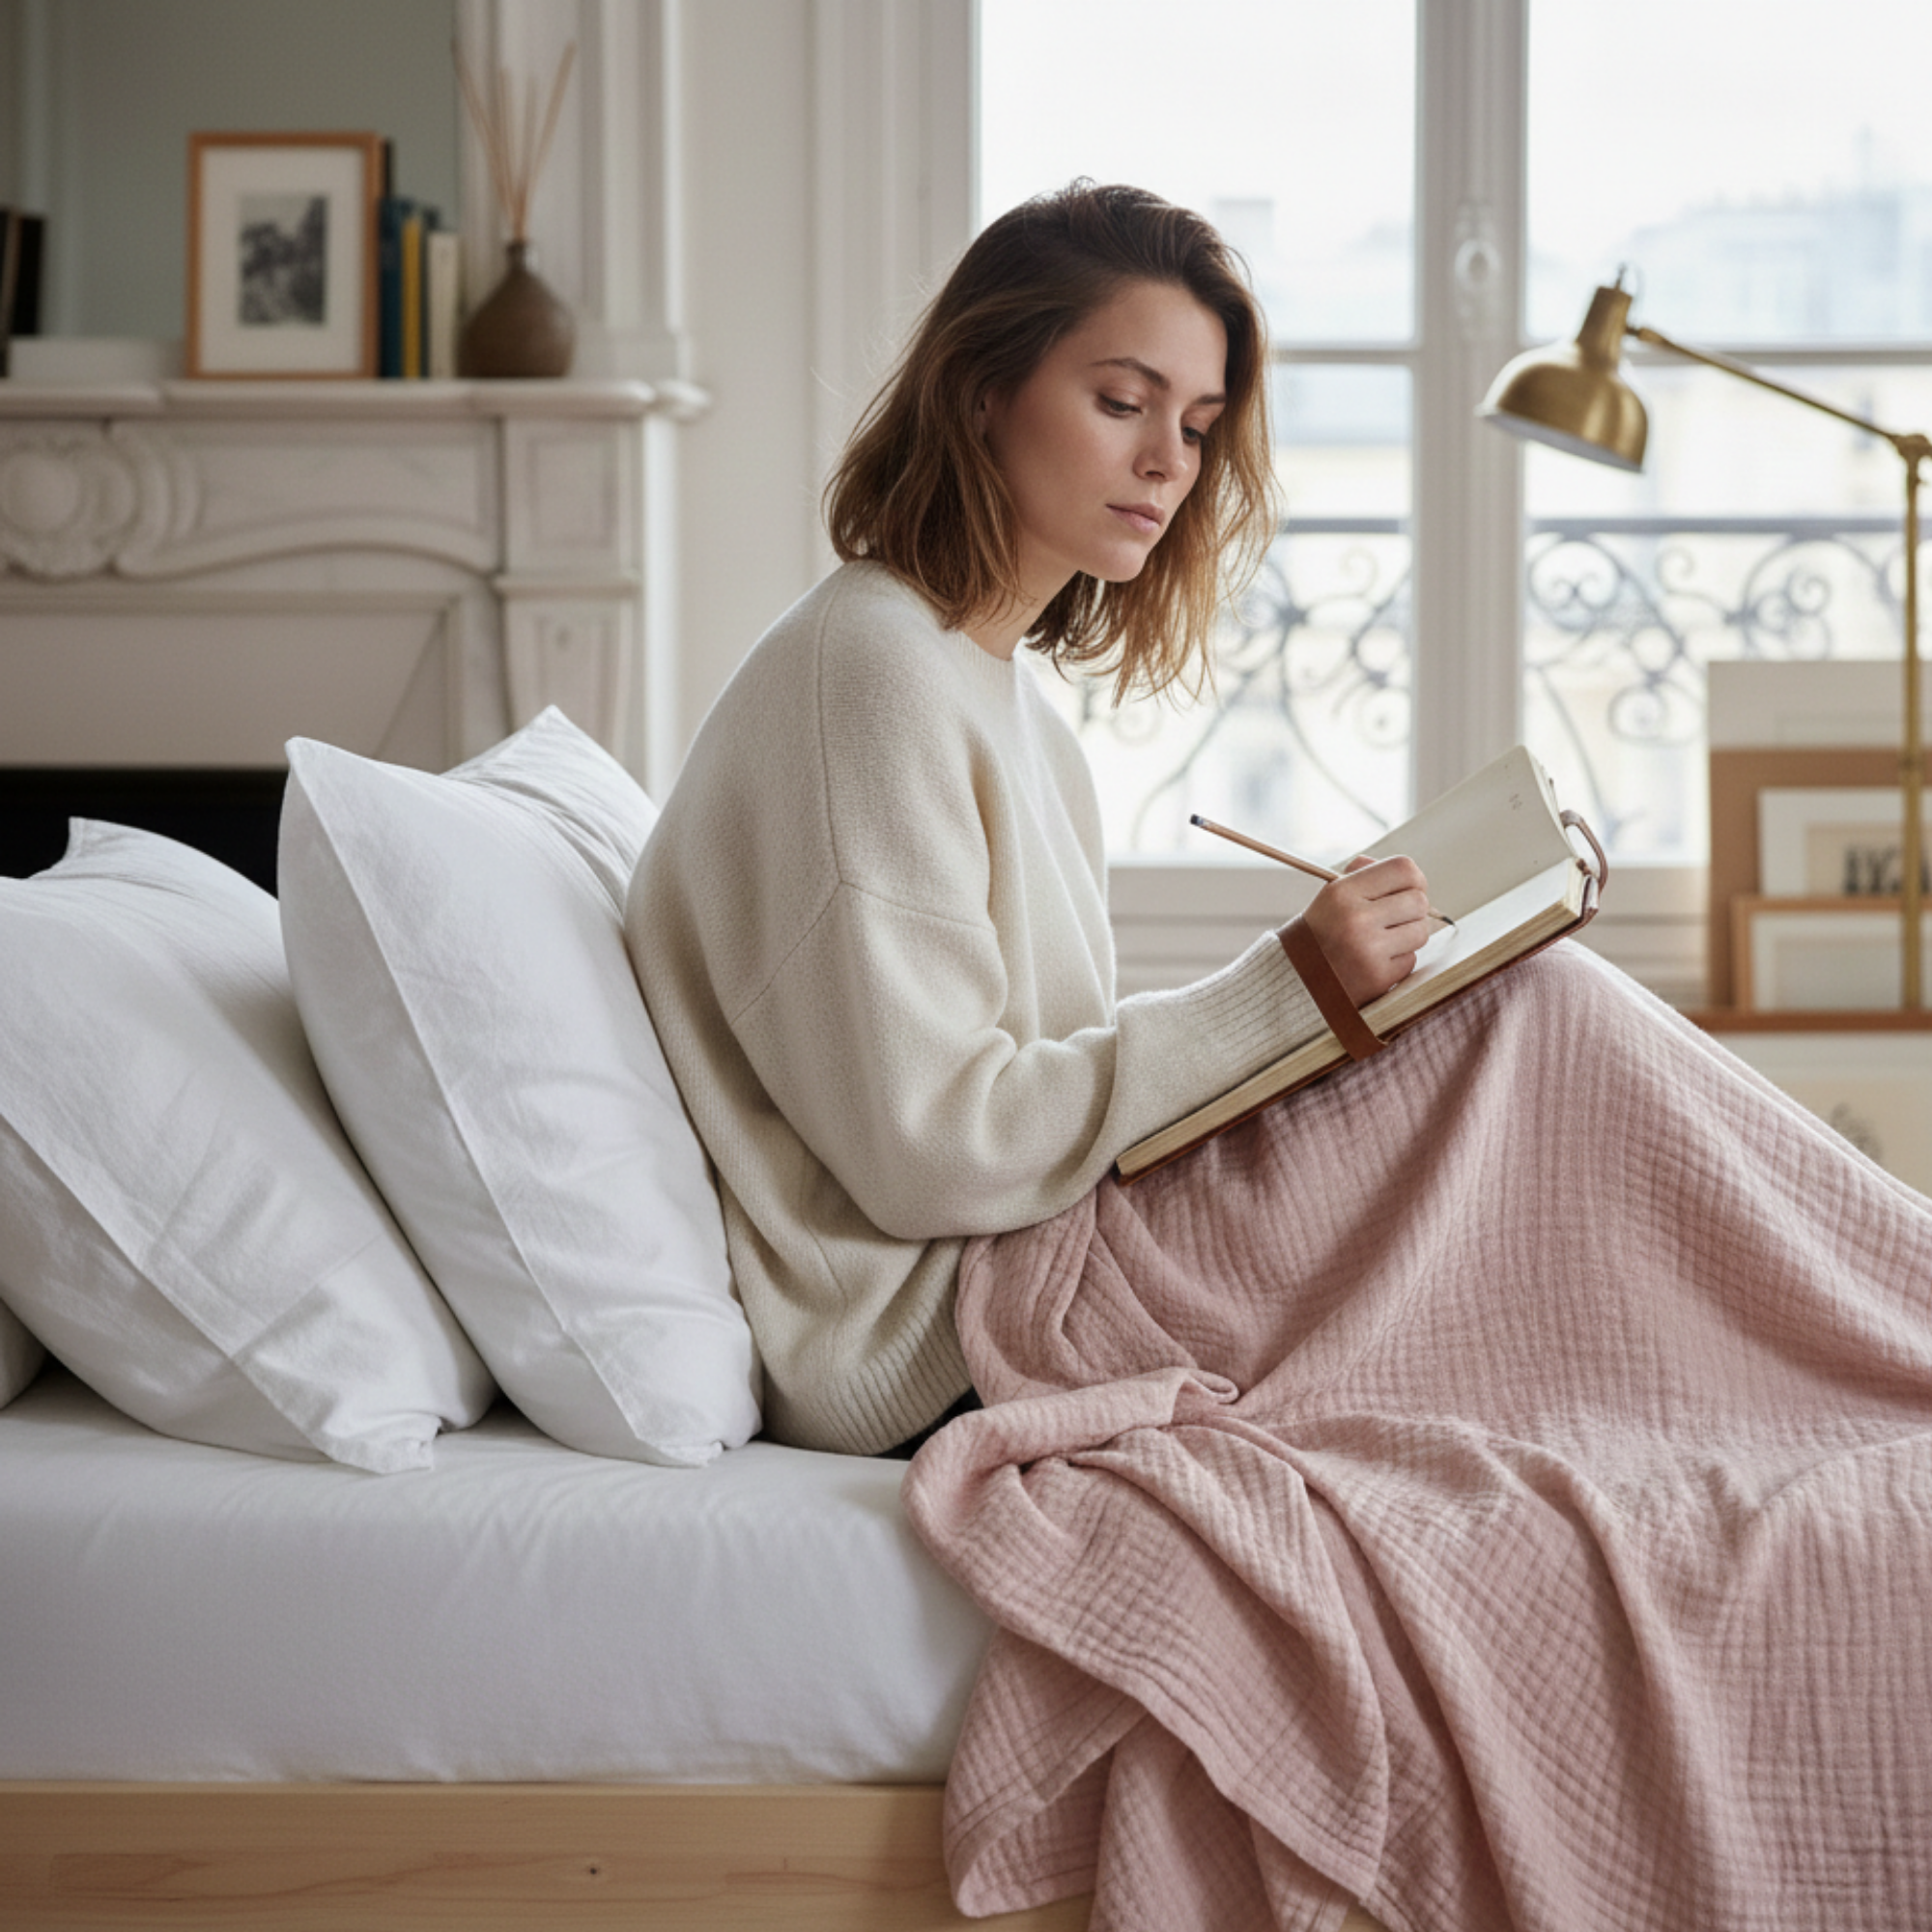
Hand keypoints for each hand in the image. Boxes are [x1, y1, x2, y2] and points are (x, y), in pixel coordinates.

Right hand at [1298, 855, 1433, 1006]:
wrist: (1296, 979)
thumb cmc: (1322, 932)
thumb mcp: (1331, 896)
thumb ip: (1365, 875)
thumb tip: (1411, 876)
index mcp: (1343, 892)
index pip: (1404, 870)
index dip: (1414, 879)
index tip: (1410, 889)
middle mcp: (1355, 919)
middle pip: (1419, 901)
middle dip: (1412, 910)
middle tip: (1394, 919)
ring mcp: (1368, 950)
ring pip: (1420, 932)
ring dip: (1408, 937)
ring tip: (1383, 941)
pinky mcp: (1378, 978)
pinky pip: (1410, 960)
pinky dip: (1398, 961)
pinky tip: (1375, 962)